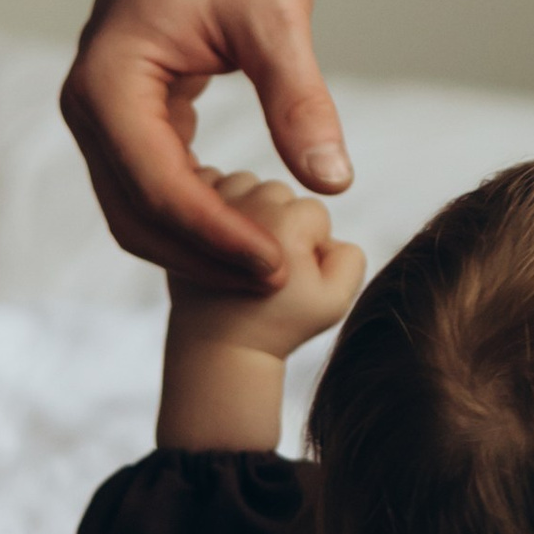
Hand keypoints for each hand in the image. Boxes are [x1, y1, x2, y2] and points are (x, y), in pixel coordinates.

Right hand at [61, 0, 350, 297]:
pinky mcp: (125, 121)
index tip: (276, 267)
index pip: (157, 186)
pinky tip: (248, 231)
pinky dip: (193, 220)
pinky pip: (149, 190)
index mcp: (109, 83)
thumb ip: (298, 99)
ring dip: (197, 249)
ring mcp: (101, 118)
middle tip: (279, 281)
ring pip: (138, 215)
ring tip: (268, 269)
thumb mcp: (274, 14)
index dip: (217, 236)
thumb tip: (333, 180)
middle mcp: (89, 109)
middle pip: (138, 216)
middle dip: (207, 256)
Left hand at [159, 175, 368, 452]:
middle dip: (282, 223)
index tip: (290, 278)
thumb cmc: (278, 326)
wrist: (219, 347)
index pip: (315, 212)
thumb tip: (327, 232)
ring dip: (250, 211)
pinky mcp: (184, 217)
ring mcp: (211, 209)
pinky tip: (220, 239)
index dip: (312, 246)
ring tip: (244, 254)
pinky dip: (217, 206)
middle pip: (280, 193)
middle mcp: (248, 206)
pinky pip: (209, 188)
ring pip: (246, 186)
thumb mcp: (335, 300)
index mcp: (286, 223)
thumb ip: (349, 256)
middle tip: (267, 267)